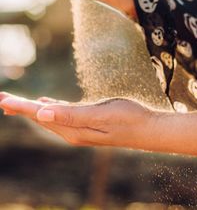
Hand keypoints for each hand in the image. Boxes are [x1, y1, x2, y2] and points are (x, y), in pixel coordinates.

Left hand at [0, 92, 151, 147]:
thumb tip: (41, 112)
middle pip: (40, 117)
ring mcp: (79, 128)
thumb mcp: (98, 115)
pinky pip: (62, 115)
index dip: (21, 107)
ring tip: (18, 103)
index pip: (40, 115)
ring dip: (33, 108)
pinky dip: (51, 108)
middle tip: (3, 100)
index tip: (3, 100)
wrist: (147, 128)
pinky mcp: (87, 123)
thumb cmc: (126, 119)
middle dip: (21, 108)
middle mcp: (72, 130)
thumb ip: (70, 115)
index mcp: (71, 129)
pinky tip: (46, 103)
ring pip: (49, 116)